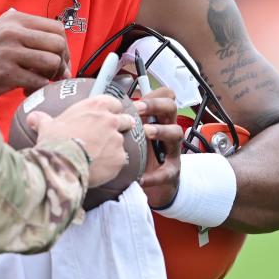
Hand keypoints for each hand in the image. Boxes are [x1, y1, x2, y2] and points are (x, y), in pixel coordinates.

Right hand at [0, 9, 70, 99]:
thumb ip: (19, 26)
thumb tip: (48, 30)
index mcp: (13, 19)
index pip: (56, 27)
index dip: (63, 45)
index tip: (59, 58)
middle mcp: (12, 32)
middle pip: (58, 44)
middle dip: (62, 61)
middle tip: (55, 73)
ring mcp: (10, 52)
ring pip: (52, 62)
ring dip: (52, 76)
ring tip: (41, 81)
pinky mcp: (6, 74)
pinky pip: (38, 81)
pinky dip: (39, 88)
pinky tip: (27, 90)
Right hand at [28, 95, 131, 187]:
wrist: (61, 164)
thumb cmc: (55, 141)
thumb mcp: (46, 126)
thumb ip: (43, 120)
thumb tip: (33, 118)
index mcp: (95, 107)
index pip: (114, 102)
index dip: (113, 109)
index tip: (110, 114)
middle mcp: (110, 120)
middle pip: (126, 120)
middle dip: (123, 126)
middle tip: (113, 133)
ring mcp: (116, 140)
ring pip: (121, 143)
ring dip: (114, 148)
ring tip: (101, 157)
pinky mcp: (119, 158)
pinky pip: (119, 161)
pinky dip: (112, 164)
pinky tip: (102, 168)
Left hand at [135, 88, 183, 207]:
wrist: (151, 183)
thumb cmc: (139, 154)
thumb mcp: (132, 135)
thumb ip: (123, 122)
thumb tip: (102, 108)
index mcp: (156, 119)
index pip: (163, 97)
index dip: (152, 95)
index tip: (134, 101)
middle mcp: (167, 130)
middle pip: (171, 108)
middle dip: (156, 105)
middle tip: (138, 109)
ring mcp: (172, 149)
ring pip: (176, 132)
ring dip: (161, 130)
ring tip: (146, 132)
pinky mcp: (172, 170)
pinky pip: (168, 171)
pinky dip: (155, 175)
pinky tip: (141, 178)